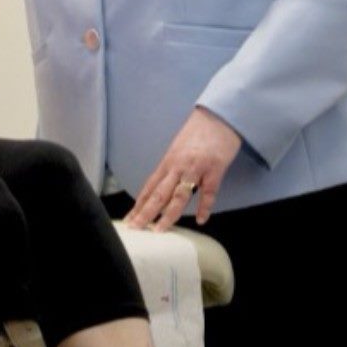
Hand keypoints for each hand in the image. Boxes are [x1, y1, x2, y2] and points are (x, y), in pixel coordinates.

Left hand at [124, 107, 240, 231]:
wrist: (217, 116)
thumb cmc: (198, 132)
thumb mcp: (178, 149)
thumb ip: (171, 168)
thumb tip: (162, 187)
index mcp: (168, 162)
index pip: (150, 187)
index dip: (139, 205)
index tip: (130, 220)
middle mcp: (178, 166)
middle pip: (159, 193)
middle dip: (146, 213)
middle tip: (136, 228)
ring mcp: (195, 168)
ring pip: (179, 195)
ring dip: (169, 214)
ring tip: (160, 230)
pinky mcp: (214, 169)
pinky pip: (208, 191)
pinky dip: (205, 206)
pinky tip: (202, 219)